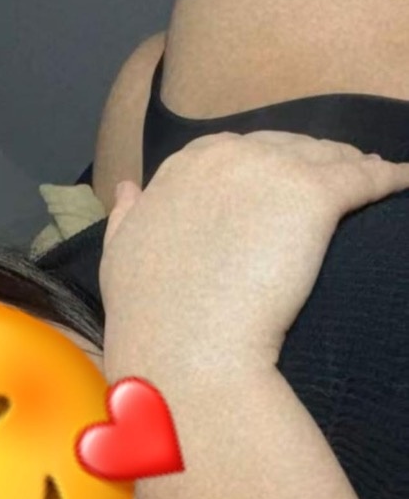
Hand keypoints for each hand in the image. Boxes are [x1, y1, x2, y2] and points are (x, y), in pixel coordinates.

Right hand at [99, 131, 408, 374]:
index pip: (239, 152)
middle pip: (287, 148)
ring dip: (352, 166)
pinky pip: (365, 179)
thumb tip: (131, 187)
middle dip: (312, 162)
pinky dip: (390, 178)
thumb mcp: (118, 257)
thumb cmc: (149, 316)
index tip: (283, 184)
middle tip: (339, 179)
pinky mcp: (313, 196)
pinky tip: (403, 180)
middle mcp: (227, 155)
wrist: (185, 351)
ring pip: (327, 158)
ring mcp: (271, 170)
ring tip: (375, 177)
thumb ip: (126, 216)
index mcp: (184, 168)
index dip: (267, 168)